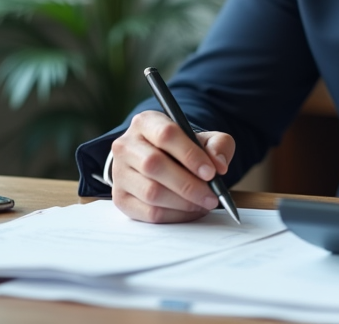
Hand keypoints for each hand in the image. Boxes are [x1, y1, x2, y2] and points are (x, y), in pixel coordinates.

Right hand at [109, 110, 235, 223]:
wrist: (159, 161)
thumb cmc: (182, 149)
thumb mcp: (204, 139)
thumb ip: (218, 146)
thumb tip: (219, 165)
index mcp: (146, 122)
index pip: (166, 134)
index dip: (190, 155)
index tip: (211, 173)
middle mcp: (126, 145)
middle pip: (154, 165)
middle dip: (188, 185)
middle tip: (212, 196)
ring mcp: (119, 173)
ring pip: (151, 192)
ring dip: (183, 203)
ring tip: (204, 203)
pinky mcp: (120, 198)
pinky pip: (148, 213)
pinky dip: (175, 216)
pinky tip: (190, 211)